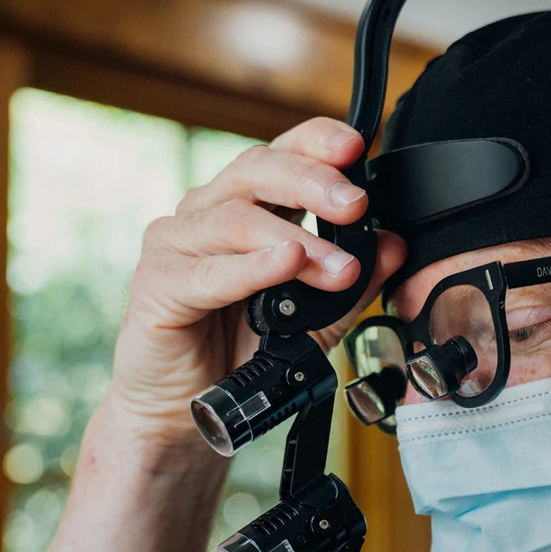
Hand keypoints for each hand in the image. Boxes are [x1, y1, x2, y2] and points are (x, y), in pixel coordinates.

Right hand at [102, 116, 405, 449]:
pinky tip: (285, 263)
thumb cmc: (240, 352)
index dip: (315, 141)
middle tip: (355, 203)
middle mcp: (206, 213)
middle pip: (257, 172)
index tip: (356, 147)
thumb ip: (351, 283)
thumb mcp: (314, 318)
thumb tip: (392, 246)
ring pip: (237, 219)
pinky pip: (209, 271)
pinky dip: (253, 267)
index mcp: (245, 207)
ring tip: (339, 265)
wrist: (187, 409)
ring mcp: (176, 243)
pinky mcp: (158, 283)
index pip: (280, 153)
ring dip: (297, 241)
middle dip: (313, 182)